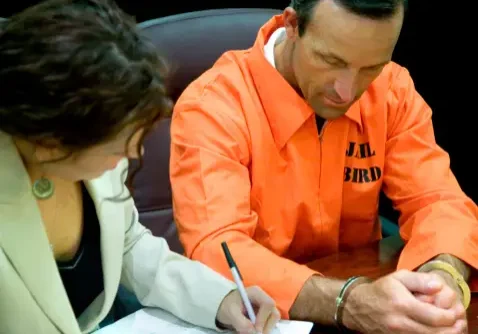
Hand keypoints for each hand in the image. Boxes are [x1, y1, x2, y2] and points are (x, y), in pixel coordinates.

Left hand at [216, 286, 279, 333]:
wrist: (226, 308)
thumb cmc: (228, 306)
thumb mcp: (231, 313)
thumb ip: (241, 322)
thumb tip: (253, 331)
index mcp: (256, 292)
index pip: (268, 304)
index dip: (263, 318)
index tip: (255, 329)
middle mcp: (264, 298)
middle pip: (274, 313)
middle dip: (265, 326)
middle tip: (254, 333)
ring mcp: (266, 307)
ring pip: (273, 320)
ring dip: (264, 329)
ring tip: (250, 331)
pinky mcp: (266, 315)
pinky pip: (269, 324)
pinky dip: (263, 329)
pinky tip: (253, 330)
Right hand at [342, 270, 466, 333]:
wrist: (358, 307)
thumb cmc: (381, 290)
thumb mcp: (398, 277)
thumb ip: (419, 280)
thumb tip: (439, 286)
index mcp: (402, 304)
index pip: (435, 316)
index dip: (450, 316)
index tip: (454, 311)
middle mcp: (399, 322)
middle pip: (434, 333)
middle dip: (451, 329)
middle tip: (458, 323)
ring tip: (449, 328)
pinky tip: (434, 331)